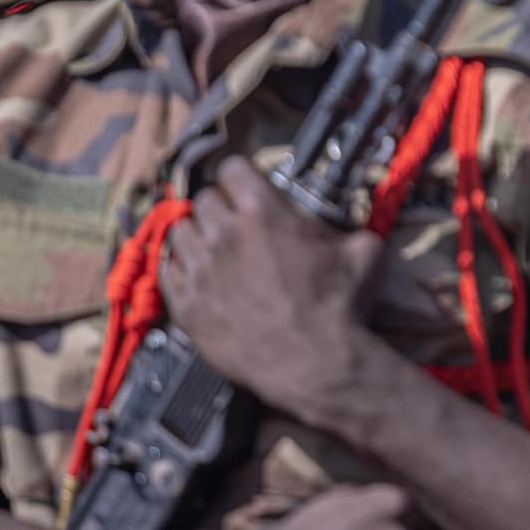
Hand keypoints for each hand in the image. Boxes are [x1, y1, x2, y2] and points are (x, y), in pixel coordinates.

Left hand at [160, 156, 384, 422]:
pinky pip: (167, 271)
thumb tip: (360, 228)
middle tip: (235, 222)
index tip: (245, 187)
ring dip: (197, 235)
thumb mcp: (362, 254)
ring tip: (214, 249)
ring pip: (180, 231)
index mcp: (263, 211)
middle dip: (220, 206)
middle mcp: (224, 233)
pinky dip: (180, 269)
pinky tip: (198, 276)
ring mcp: (200, 269)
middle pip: (203, 199)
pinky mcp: (186, 304)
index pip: (232, 168)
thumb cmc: (337, 306)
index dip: (240, 176)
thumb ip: (353, 230)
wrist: (312, 362)